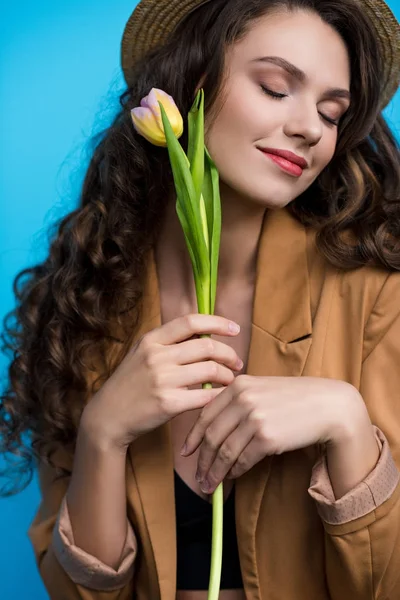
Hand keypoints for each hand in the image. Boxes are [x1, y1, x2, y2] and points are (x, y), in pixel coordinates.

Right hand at [82, 314, 242, 450]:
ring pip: (211, 371)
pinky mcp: (168, 403)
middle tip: (237, 363)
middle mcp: (157, 356)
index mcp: (152, 340)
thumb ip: (169, 342)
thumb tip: (205, 332)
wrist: (108, 416)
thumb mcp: (142, 353)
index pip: (191, 322)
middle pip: (207, 347)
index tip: (234, 329)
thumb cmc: (130, 383)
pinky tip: (219, 396)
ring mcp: (163, 380)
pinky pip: (205, 396)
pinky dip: (218, 395)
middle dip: (229, 354)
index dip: (217, 323)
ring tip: (229, 380)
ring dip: (227, 376)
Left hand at [181, 374, 367, 493]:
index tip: (186, 451)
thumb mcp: (262, 389)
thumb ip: (238, 401)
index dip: (193, 437)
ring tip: (209, 486)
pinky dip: (233, 472)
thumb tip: (214, 428)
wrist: (328, 406)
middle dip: (201, 460)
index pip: (205, 414)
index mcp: (238, 386)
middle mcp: (243, 400)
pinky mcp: (266, 438)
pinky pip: (242, 460)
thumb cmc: (295, 399)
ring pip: (223, 452)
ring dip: (214, 473)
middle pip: (211, 435)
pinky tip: (231, 478)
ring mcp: (254, 418)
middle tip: (197, 476)